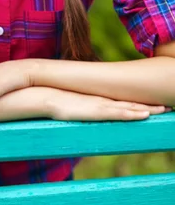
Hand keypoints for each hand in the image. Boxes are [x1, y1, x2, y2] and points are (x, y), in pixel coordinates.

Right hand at [44, 87, 171, 120]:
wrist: (45, 94)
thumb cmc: (56, 99)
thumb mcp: (72, 102)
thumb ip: (81, 104)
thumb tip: (83, 107)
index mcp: (99, 98)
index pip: (123, 100)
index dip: (139, 101)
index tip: (153, 103)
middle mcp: (103, 100)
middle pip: (131, 102)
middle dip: (150, 104)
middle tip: (167, 105)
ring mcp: (101, 104)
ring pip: (130, 107)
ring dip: (148, 109)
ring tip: (164, 109)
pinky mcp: (96, 110)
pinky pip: (119, 113)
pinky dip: (133, 113)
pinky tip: (144, 114)